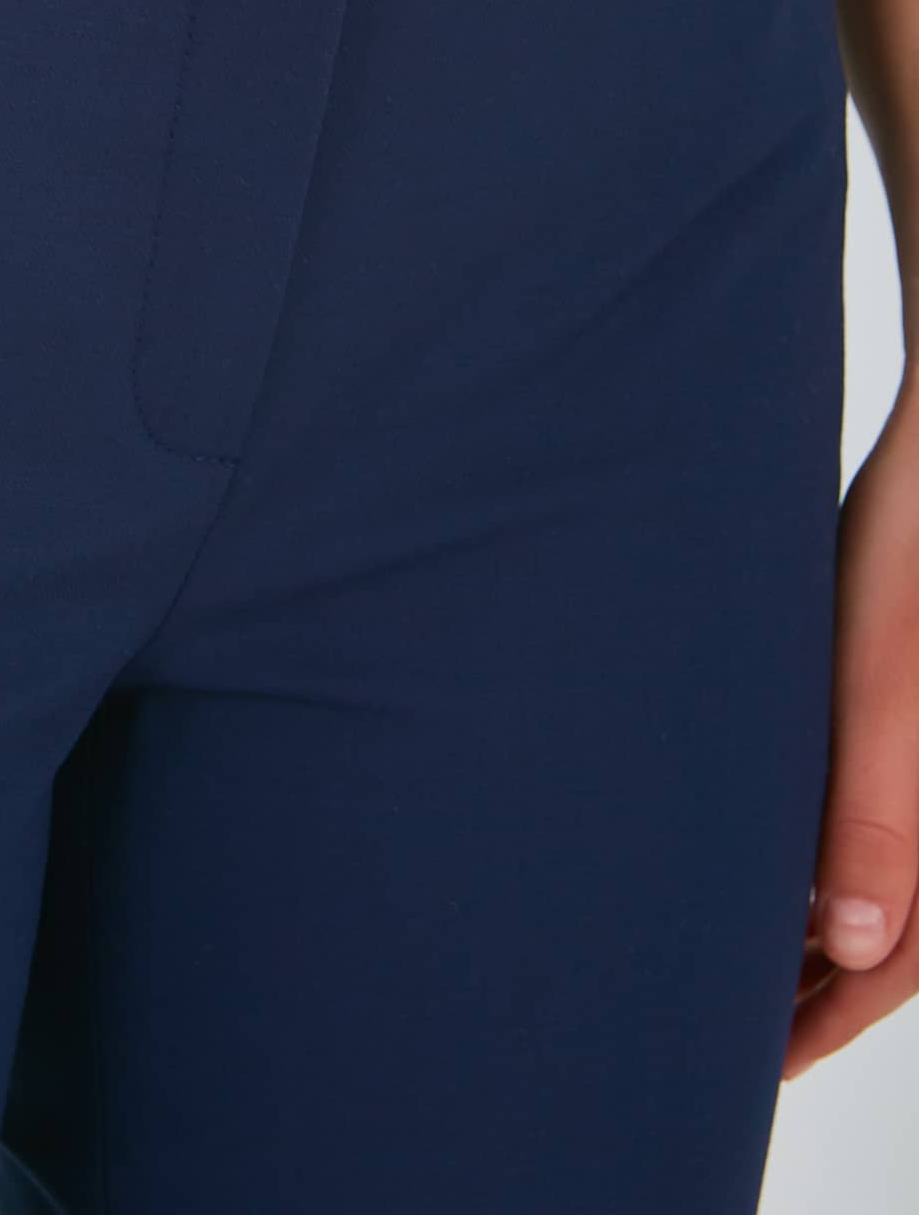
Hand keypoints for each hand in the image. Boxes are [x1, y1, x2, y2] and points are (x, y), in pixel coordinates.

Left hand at [783, 381, 918, 1076]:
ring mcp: (916, 758)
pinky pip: (873, 814)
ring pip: (879, 877)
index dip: (819, 1028)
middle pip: (889, 936)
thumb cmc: (909, 556)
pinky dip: (826, 854)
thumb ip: (872, 818)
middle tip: (726, 1028)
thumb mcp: (879, 689)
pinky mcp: (897, 715)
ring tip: (731, 951)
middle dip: (813, 988)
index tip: (750, 1070)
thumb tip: (848, 940)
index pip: (889, 968)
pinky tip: (768, 844)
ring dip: (816, 922)